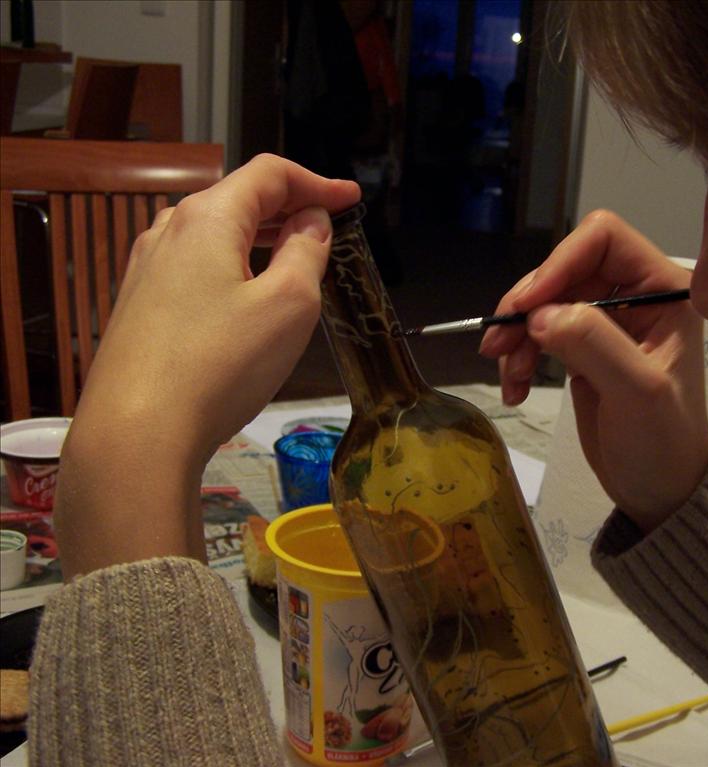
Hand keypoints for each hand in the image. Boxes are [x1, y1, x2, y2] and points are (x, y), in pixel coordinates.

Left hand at [55, 154, 359, 577]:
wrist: (137, 432)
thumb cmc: (221, 364)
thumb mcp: (289, 305)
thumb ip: (306, 252)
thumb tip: (310, 222)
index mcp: (207, 218)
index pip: (269, 174)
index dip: (317, 182)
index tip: (352, 200)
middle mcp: (168, 231)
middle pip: (237, 199)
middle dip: (289, 209)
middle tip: (329, 231)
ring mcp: (145, 269)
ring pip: (213, 234)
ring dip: (259, 239)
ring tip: (293, 262)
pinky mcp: (137, 306)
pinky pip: (194, 266)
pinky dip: (232, 265)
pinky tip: (245, 298)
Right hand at [479, 211, 707, 530]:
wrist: (661, 490)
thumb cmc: (662, 442)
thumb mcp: (637, 392)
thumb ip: (593, 343)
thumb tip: (538, 314)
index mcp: (663, 290)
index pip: (603, 240)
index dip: (559, 263)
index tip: (526, 307)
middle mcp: (635, 296)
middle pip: (564, 268)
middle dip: (528, 306)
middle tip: (499, 346)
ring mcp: (607, 322)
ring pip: (545, 301)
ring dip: (518, 335)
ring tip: (509, 377)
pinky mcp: (583, 348)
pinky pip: (540, 332)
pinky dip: (520, 356)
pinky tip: (515, 388)